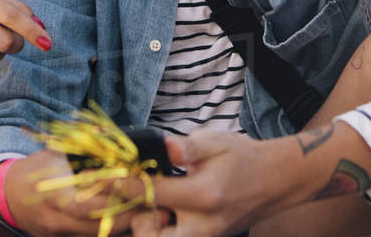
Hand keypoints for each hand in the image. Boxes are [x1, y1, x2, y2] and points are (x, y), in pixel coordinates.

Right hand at [0, 149, 148, 236]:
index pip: (92, 202)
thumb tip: (122, 145)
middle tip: (154, 202)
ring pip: (99, 234)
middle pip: (101, 223)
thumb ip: (88, 153)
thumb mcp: (59, 153)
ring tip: (146, 210)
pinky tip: (126, 218)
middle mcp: (57, 218)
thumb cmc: (38, 167)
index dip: (119, 196)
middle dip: (130, 213)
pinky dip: (109, 228)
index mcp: (55, 193)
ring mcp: (58, 233)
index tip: (142, 186)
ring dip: (124, 223)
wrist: (7, 193)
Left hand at [130, 131, 302, 236]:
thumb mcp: (217, 142)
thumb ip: (189, 147)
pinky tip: (167, 210)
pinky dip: (162, 230)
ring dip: (149, 226)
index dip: (120, 184)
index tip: (97, 178)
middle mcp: (203, 225)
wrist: (274, 181)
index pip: (151, 192)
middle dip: (136, 218)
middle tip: (139, 196)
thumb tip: (165, 147)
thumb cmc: (242, 158)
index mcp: (204, 195)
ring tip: (157, 204)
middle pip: (150, 234)